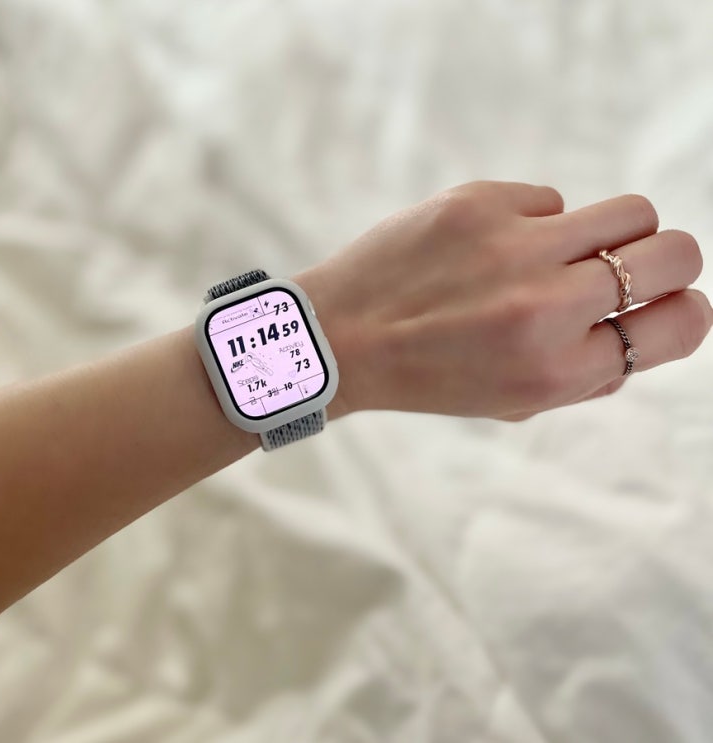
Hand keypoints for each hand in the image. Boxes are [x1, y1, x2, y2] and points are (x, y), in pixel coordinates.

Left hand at [298, 181, 711, 420]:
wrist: (342, 337)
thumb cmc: (430, 376)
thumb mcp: (512, 401)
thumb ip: (588, 375)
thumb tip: (646, 327)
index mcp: (557, 370)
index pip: (680, 325)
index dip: (684, 311)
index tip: (668, 303)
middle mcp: (545, 307)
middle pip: (673, 253)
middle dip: (667, 262)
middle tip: (627, 270)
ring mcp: (513, 246)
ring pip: (629, 212)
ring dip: (612, 233)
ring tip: (566, 252)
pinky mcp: (480, 201)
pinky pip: (552, 199)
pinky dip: (537, 222)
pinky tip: (491, 246)